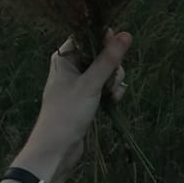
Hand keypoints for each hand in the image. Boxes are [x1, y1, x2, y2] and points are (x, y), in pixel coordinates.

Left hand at [15, 29, 131, 182]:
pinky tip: (114, 100)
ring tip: (112, 94)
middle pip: (100, 53)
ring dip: (113, 80)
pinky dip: (111, 91)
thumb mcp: (90, 83)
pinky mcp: (87, 96)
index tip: (117, 47)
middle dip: (112, 66)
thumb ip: (108, 59)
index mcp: (65, 57)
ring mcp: (80, 81)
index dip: (104, 39)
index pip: (87, 36)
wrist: (57, 148)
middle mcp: (71, 66)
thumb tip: (126, 34)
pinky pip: (105, 85)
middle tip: (112, 79)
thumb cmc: (68, 112)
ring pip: (105, 70)